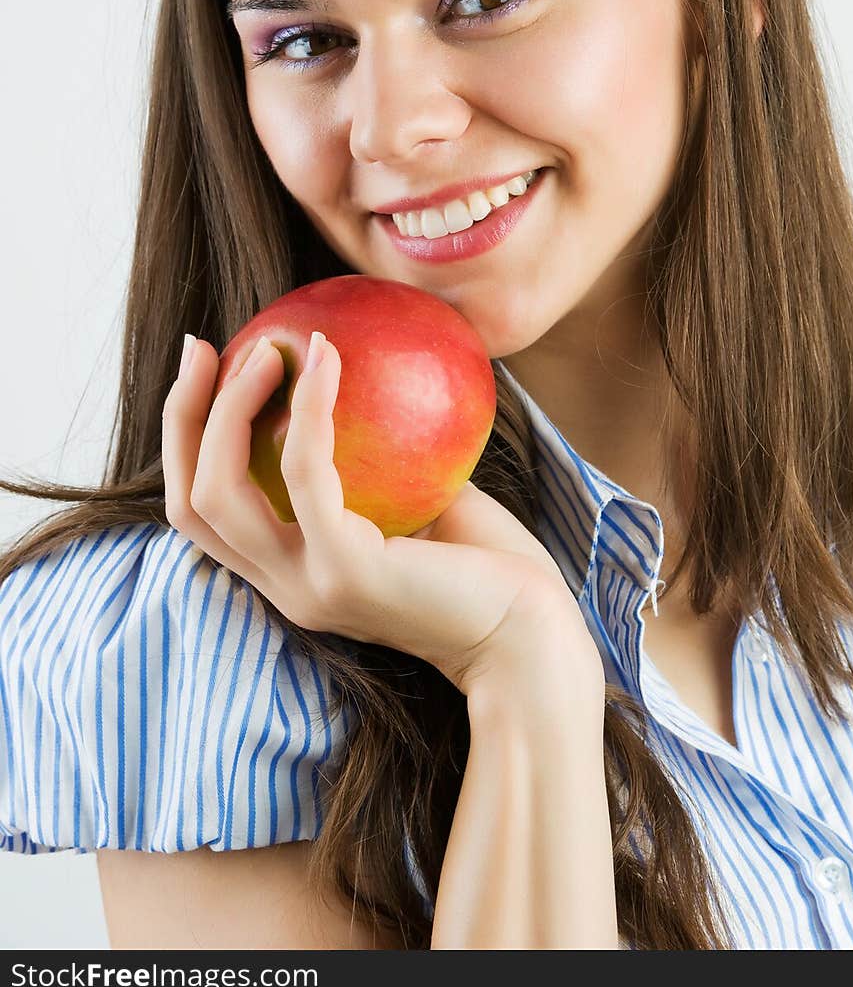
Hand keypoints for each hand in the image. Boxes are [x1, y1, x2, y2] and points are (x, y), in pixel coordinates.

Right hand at [161, 333, 580, 693]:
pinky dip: (308, 405)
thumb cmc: (490, 568)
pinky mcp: (345, 571)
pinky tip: (328, 355)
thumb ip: (376, 458)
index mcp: (292, 574)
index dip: (186, 439)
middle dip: (183, 416)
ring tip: (269, 348)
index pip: (204, 512)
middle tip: (205, 347)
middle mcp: (285, 587)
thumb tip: (365, 372)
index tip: (208, 367)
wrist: (534, 639)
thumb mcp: (417, 501)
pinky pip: (304, 471)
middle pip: (189, 501)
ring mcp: (308, 585)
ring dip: (231, 405)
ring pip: (219, 489)